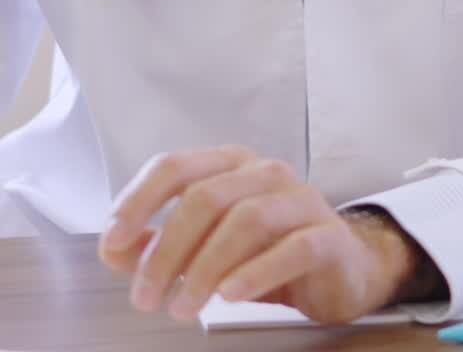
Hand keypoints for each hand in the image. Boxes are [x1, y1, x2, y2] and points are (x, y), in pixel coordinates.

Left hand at [97, 145, 420, 323]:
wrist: (342, 269)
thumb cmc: (268, 251)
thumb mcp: (208, 245)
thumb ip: (157, 244)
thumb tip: (114, 247)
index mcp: (230, 165)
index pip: (176, 166)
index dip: (139, 200)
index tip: (112, 239)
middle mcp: (265, 172)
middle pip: (206, 197)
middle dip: (167, 249)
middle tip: (146, 296)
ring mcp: (300, 200)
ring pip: (246, 220)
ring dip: (204, 267)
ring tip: (183, 306)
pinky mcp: (327, 235)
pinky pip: (292, 247)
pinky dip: (256, 271)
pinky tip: (229, 295)